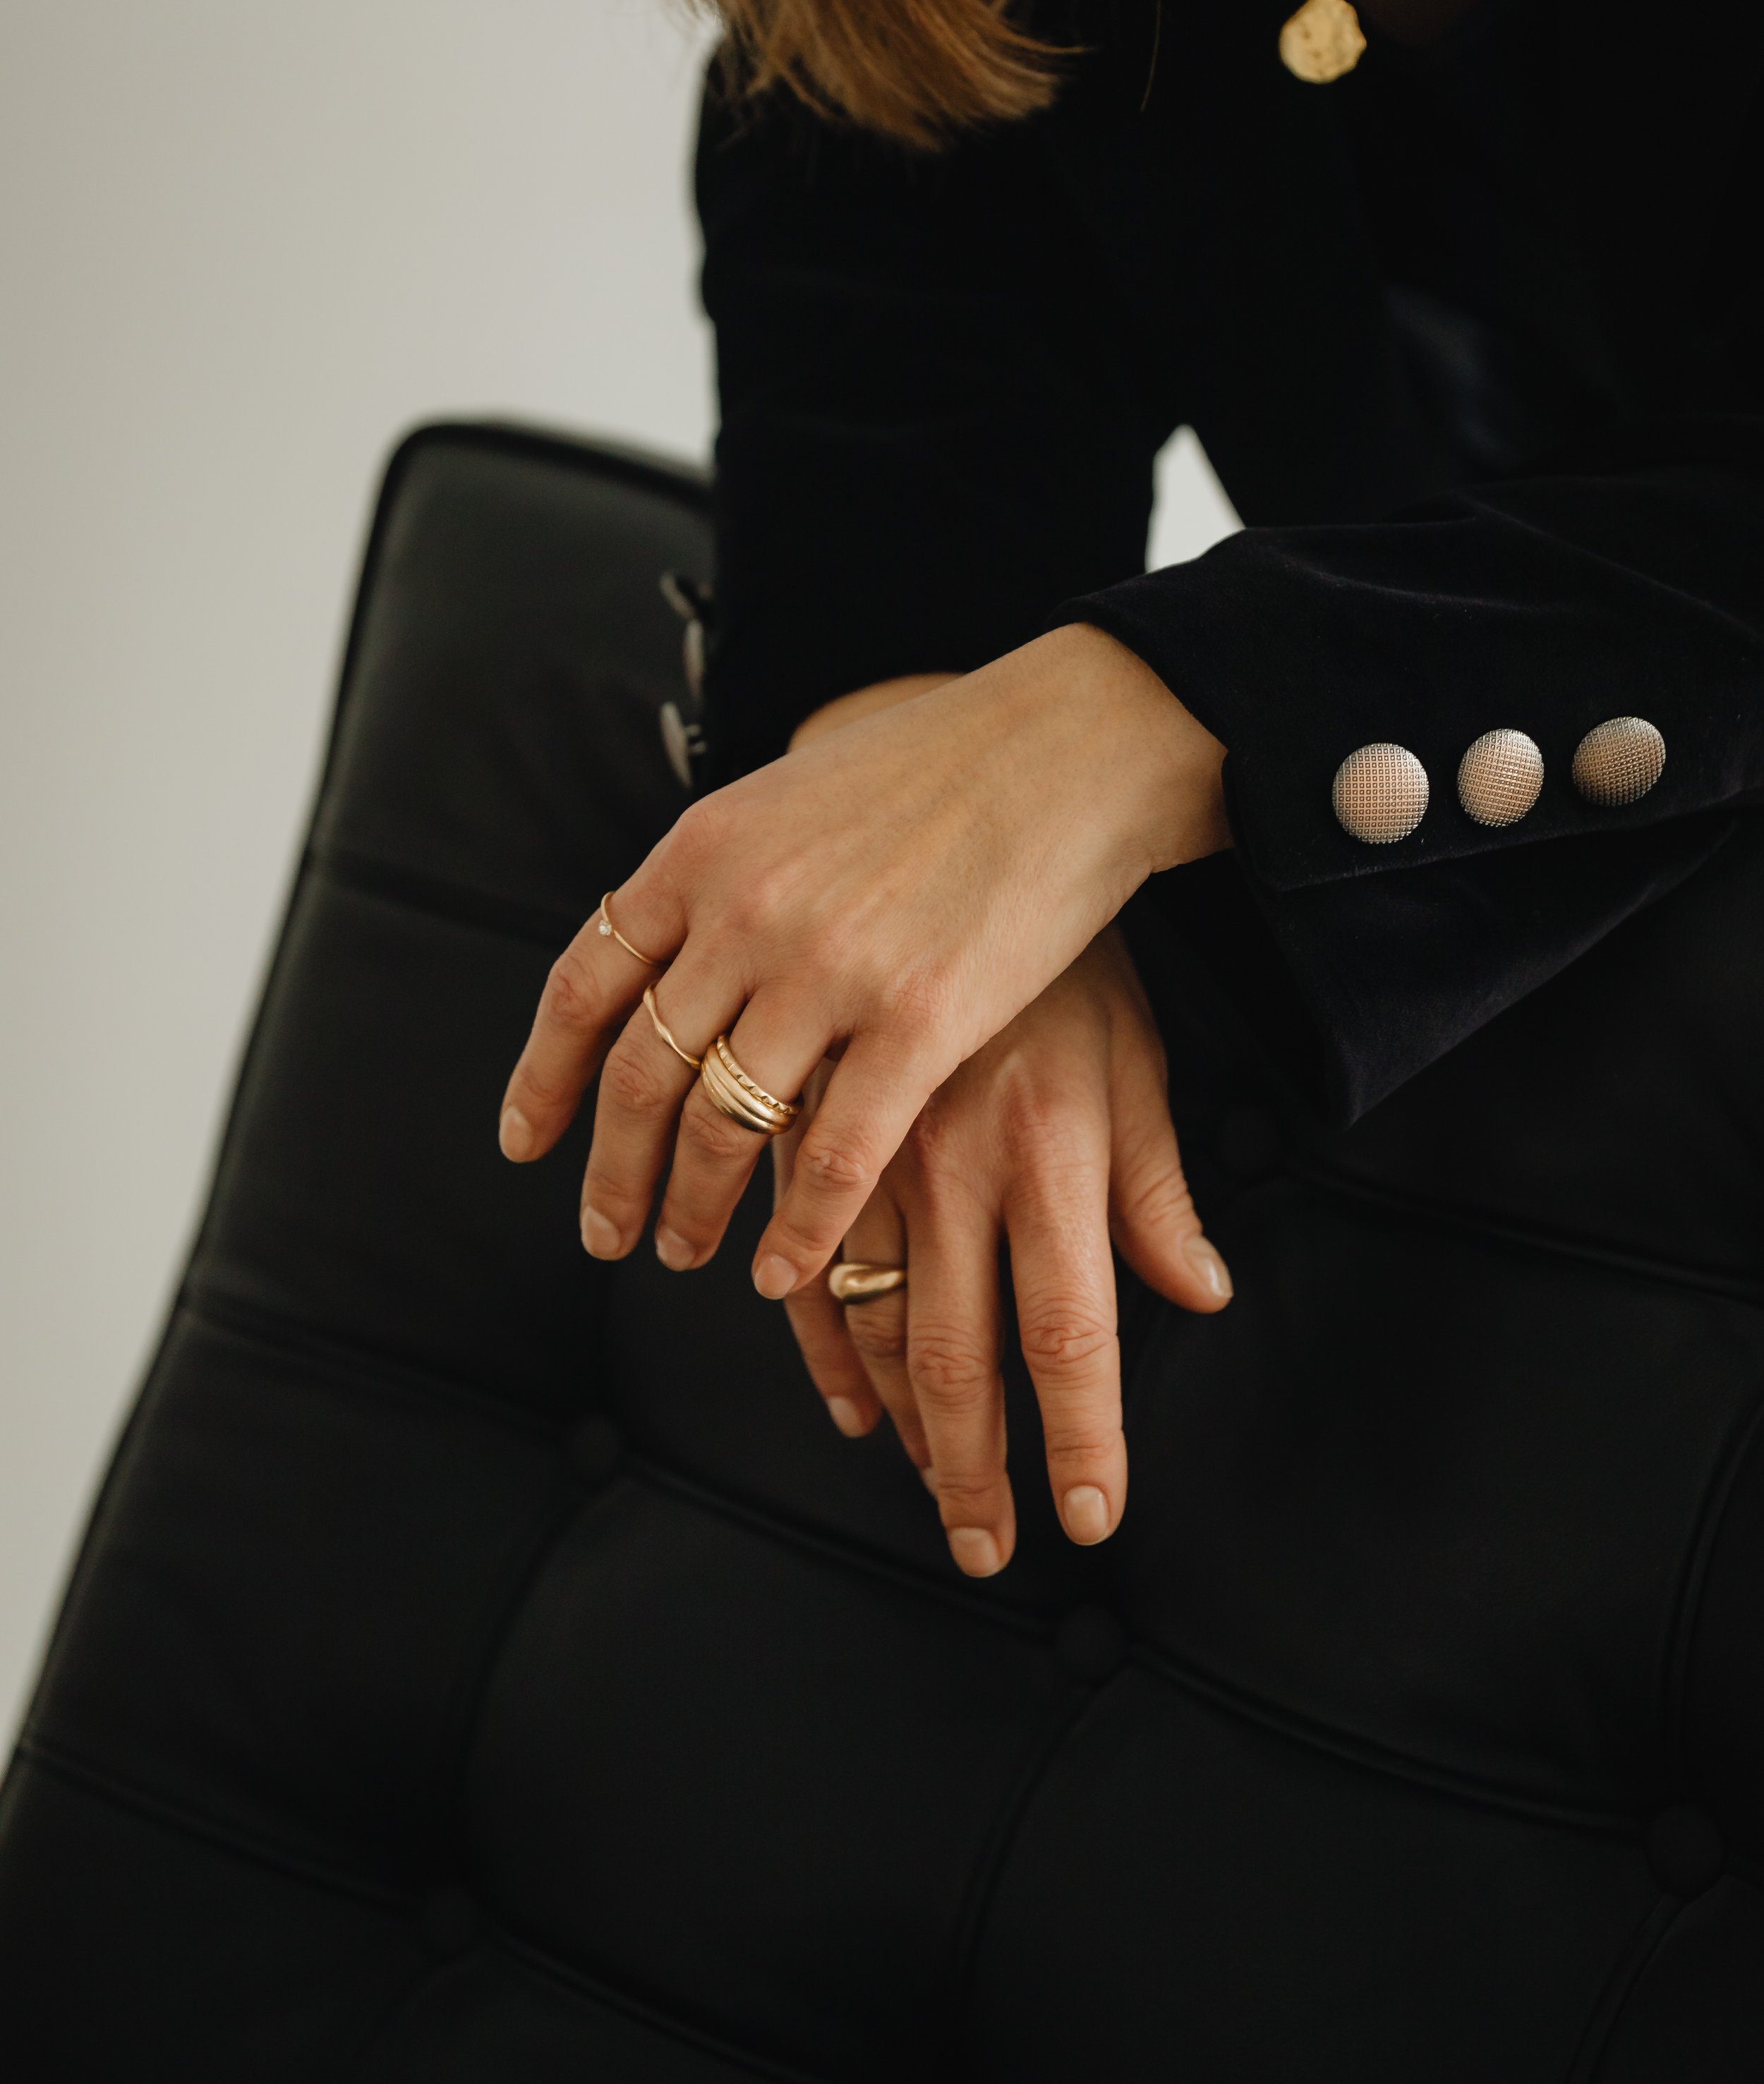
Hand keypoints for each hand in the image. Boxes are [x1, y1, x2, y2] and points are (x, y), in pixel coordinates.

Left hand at [498, 622, 1227, 1310]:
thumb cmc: (936, 766)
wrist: (1064, 743)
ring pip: (723, 1124)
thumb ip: (722, 878)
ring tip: (688, 1251)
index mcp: (702, 851)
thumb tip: (668, 955)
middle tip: (607, 1233)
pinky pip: (833, 1155)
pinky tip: (783, 1271)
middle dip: (612, 1172)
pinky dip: (798, 1230)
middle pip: (642, 1073)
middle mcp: (745, 911)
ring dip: (693, 1207)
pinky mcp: (919, 1021)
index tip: (525, 1145)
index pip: (586, 987)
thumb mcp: (788, 798)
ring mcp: (829, 969)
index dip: (544, 1079)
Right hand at [782, 925, 1231, 1575]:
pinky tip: (844, 1397)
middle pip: (960, 1354)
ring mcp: (873, 1145)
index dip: (1078, 1439)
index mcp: (1054, 1150)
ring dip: (898, 1418)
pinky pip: (800, 1257)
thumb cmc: (1068, 954)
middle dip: (972, 1469)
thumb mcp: (1136, 1058)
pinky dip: (820, 1341)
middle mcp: (957, 1163)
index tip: (1085, 1522)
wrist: (956, 827)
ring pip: (871, 1319)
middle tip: (984, 1548)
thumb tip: (1200, 1296)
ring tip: (929, 1487)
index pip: (1071, 1332)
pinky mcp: (811, 1120)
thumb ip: (1158, 1186)